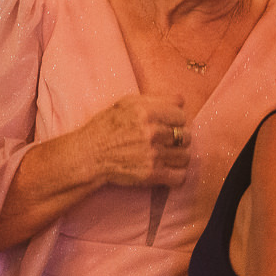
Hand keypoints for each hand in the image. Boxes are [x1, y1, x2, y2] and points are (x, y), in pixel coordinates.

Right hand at [76, 94, 190, 190]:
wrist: (89, 156)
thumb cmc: (106, 128)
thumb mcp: (126, 104)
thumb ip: (155, 99)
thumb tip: (181, 101)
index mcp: (146, 112)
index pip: (181, 114)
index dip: (176, 120)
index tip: (169, 125)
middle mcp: (151, 132)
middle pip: (186, 135)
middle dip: (179, 139)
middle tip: (167, 142)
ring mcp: (152, 154)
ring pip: (185, 156)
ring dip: (178, 157)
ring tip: (167, 156)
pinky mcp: (151, 174)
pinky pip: (179, 176)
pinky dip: (177, 175)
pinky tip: (168, 171)